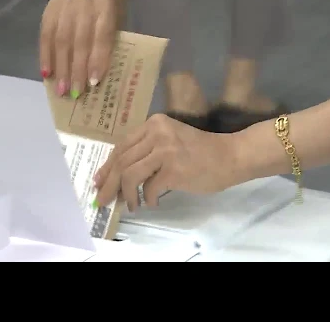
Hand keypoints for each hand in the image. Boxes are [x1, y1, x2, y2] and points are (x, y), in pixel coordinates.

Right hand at [39, 0, 121, 96]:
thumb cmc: (112, 13)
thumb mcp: (119, 24)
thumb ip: (109, 45)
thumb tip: (97, 80)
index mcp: (106, 7)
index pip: (101, 36)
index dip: (97, 59)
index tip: (94, 83)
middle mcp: (85, 4)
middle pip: (79, 40)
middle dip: (76, 69)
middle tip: (74, 93)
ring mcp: (66, 4)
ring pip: (60, 39)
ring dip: (60, 67)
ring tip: (60, 89)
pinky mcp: (51, 7)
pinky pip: (46, 34)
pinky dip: (46, 55)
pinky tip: (46, 73)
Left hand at [94, 114, 243, 210]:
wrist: (231, 156)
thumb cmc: (201, 151)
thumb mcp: (170, 140)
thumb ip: (147, 150)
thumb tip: (119, 175)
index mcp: (154, 123)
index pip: (122, 145)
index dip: (107, 166)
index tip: (98, 181)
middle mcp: (157, 132)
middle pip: (121, 160)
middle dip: (108, 184)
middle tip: (103, 200)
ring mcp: (165, 150)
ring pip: (129, 174)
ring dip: (125, 194)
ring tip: (130, 205)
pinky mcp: (173, 169)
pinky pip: (148, 188)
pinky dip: (146, 199)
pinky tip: (152, 203)